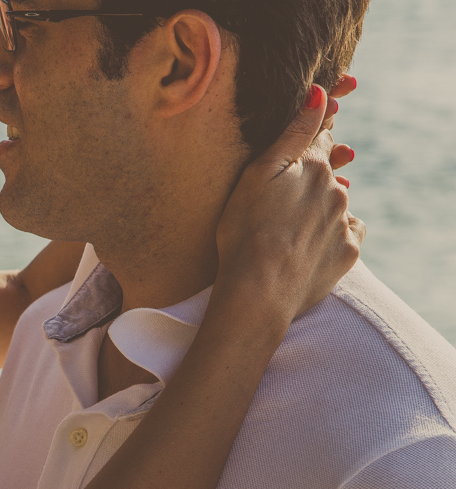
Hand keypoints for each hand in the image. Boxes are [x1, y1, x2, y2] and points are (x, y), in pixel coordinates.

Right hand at [214, 84, 366, 323]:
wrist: (258, 290)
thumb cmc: (246, 231)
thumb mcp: (258, 174)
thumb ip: (293, 133)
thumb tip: (320, 93)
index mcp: (313, 168)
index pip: (319, 140)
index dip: (311, 138)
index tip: (300, 145)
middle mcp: (337, 191)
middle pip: (329, 175)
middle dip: (312, 178)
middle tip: (283, 198)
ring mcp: (344, 224)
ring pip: (336, 205)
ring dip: (320, 208)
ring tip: (289, 226)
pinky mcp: (346, 254)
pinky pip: (345, 235)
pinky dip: (331, 235)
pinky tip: (308, 246)